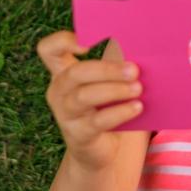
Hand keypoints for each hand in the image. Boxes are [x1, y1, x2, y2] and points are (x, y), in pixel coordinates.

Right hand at [36, 31, 143, 170]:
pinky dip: (120, 112)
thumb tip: (142, 50)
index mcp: (63, 72)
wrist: (102, 149)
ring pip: (84, 97)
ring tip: (138, 88)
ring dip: (115, 90)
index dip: (64, 41)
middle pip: (75, 73)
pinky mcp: (78, 134)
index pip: (48, 49)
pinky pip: (98, 121)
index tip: (91, 43)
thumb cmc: (106, 105)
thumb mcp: (106, 83)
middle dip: (106, 69)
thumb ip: (115, 65)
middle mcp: (59, 91)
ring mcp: (65, 114)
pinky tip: (137, 107)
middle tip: (134, 70)